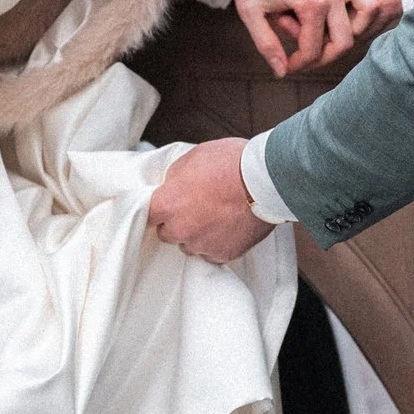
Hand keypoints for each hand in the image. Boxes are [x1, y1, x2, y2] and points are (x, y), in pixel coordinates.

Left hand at [149, 138, 271, 262]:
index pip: (146, 216)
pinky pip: (212, 253)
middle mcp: (181, 230)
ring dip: (198, 234)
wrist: (266, 181)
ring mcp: (202, 245)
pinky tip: (228, 225)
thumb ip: (175, 178)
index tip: (162, 208)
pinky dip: (218, 242)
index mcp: (168, 204)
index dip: (156, 211)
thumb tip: (171, 186)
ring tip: (217, 215)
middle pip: (168, 233)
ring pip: (190, 245)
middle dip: (177, 222)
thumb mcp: (193, 157)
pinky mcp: (224, 255)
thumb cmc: (232, 163)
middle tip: (196, 206)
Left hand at [218, 0, 392, 77]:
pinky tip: (353, 1)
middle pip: (344, 40)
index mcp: (311, 4)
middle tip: (305, 55)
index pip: (315, 50)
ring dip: (353, 28)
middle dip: (323, 56)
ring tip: (330, 34)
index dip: (300, 64)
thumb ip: (267, 45)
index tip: (287, 65)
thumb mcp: (250, 13)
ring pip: (367, 11)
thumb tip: (281, 72)